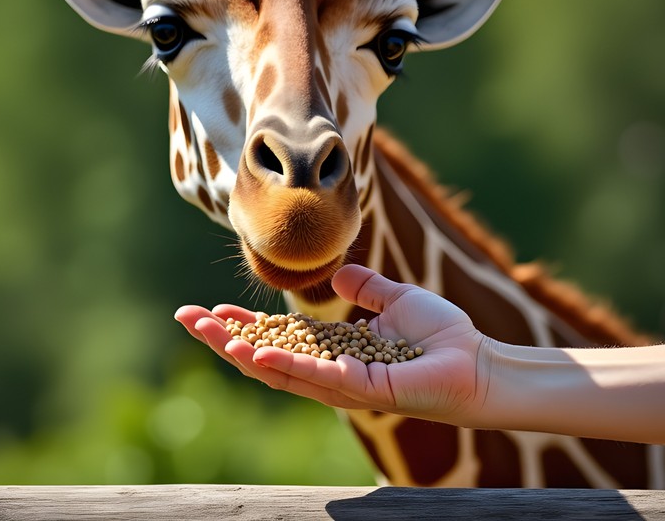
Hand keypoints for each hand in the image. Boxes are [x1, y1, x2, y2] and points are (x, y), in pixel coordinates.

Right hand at [175, 264, 491, 426]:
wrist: (478, 361)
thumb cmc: (441, 335)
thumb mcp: (394, 297)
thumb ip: (364, 286)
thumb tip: (336, 274)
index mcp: (333, 350)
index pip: (276, 337)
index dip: (241, 324)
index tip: (207, 309)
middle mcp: (331, 371)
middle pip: (265, 357)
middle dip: (223, 339)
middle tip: (186, 320)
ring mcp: (345, 384)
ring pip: (281, 371)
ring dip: (242, 352)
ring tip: (209, 335)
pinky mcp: (366, 389)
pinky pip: (319, 377)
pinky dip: (285, 365)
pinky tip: (255, 353)